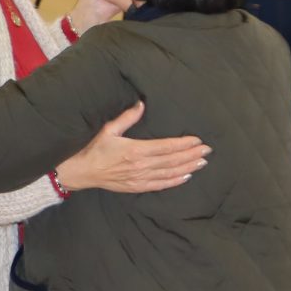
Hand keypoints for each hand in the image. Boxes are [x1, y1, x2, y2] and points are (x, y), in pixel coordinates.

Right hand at [55, 102, 208, 193]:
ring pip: (169, 173)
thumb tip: (141, 103)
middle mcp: (140, 166)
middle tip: (207, 151)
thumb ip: (127, 117)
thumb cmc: (95, 149)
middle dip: (191, 155)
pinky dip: (175, 181)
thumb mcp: (109, 129)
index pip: (166, 147)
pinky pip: (160, 185)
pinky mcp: (137, 187)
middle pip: (172, 160)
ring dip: (187, 168)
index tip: (197, 140)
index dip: (183, 144)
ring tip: (202, 162)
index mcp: (135, 150)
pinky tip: (186, 177)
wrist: (82, 172)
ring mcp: (140, 178)